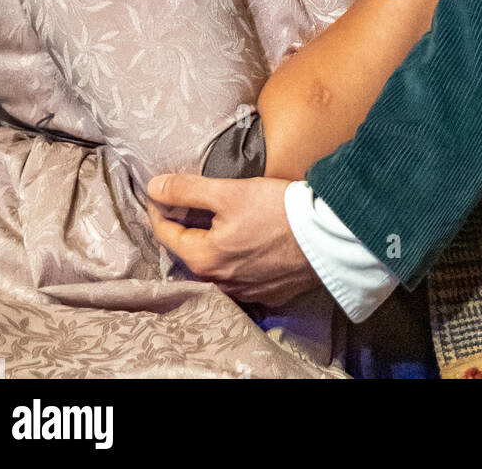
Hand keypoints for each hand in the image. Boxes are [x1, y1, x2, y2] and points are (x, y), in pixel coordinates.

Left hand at [146, 172, 320, 306]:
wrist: (327, 239)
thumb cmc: (278, 211)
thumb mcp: (229, 192)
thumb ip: (188, 189)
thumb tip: (153, 187)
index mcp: (203, 259)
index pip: (166, 234)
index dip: (159, 208)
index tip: (159, 191)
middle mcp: (218, 283)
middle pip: (190, 251)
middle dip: (185, 227)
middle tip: (186, 203)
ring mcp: (243, 292)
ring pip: (215, 265)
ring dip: (210, 245)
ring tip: (216, 221)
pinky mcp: (266, 293)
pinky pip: (240, 276)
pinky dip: (236, 259)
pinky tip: (247, 242)